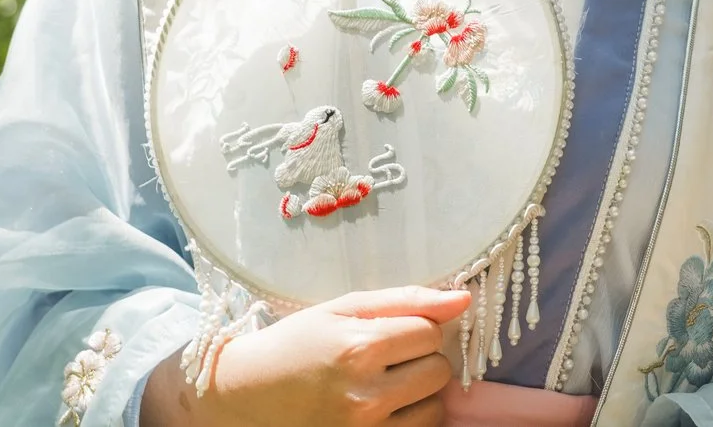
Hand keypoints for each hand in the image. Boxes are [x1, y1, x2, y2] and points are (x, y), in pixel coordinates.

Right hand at [139, 284, 470, 426]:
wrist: (248, 395)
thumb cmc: (296, 344)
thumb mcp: (342, 309)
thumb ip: (406, 300)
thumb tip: (464, 298)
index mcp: (358, 348)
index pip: (431, 332)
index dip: (416, 327)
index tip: (391, 332)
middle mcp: (365, 395)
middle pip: (439, 371)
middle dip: (420, 360)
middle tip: (387, 359)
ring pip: (434, 408)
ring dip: (419, 395)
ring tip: (384, 386)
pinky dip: (409, 421)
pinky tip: (382, 409)